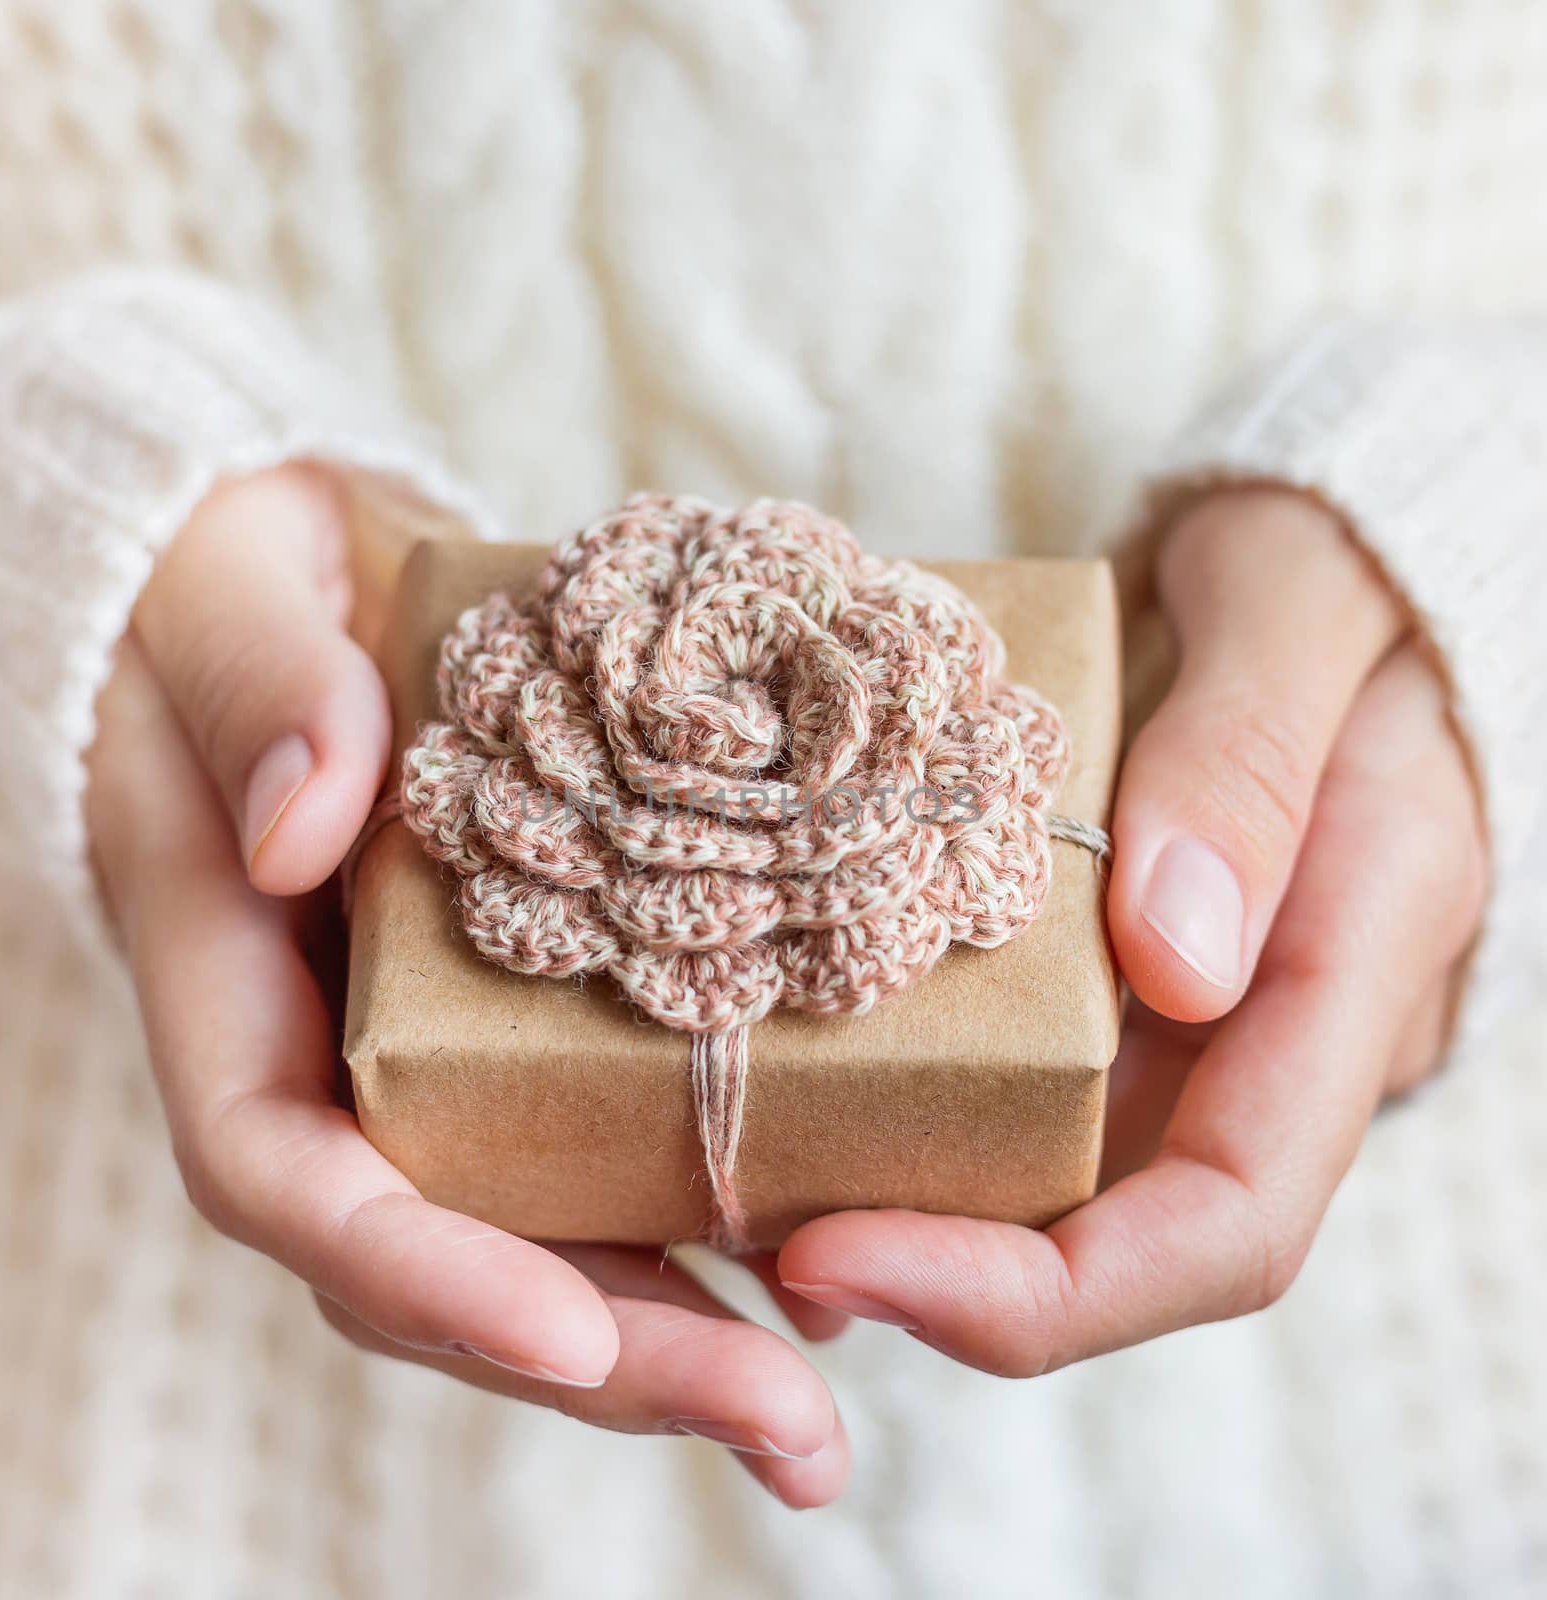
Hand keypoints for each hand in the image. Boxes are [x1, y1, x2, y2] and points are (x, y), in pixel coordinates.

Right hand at [87, 466, 849, 1505]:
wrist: (303, 583)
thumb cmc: (241, 588)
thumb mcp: (234, 607)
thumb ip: (266, 699)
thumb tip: (304, 826)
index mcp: (228, 977)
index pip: (287, 1174)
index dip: (421, 1270)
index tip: (574, 1332)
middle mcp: (330, 1052)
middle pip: (443, 1261)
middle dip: (610, 1359)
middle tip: (789, 1435)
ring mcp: (429, 1051)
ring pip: (535, 1235)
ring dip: (678, 1337)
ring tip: (826, 1405)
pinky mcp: (515, 1023)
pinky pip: (596, 1146)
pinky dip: (699, 1219)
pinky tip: (825, 1257)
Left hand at [778, 487, 1486, 1372]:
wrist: (1315, 557)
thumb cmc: (1325, 559)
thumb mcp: (1297, 606)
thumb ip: (1245, 767)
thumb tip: (1176, 964)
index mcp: (1353, 967)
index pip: (1230, 1220)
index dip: (1045, 1290)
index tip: (848, 1258)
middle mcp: (1269, 1033)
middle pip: (1118, 1235)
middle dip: (937, 1267)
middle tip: (753, 1235)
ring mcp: (1192, 1017)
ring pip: (1054, 1173)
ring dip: (901, 1203)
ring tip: (741, 1177)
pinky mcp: (1118, 979)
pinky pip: (1018, 1076)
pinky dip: (907, 1101)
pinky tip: (792, 1078)